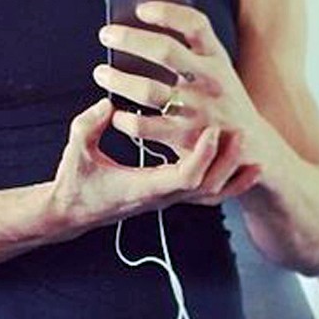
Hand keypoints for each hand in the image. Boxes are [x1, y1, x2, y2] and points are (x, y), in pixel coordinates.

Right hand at [48, 98, 237, 232]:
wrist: (71, 213)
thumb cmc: (74, 182)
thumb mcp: (76, 150)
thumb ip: (89, 126)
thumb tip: (107, 105)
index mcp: (143, 188)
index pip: (184, 178)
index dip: (202, 156)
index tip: (212, 131)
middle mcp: (161, 197)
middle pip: (208, 187)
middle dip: (227, 160)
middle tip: (240, 131)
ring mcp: (168, 199)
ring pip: (212, 193)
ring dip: (233, 170)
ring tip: (247, 144)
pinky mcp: (170, 195)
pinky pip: (206, 194)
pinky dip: (228, 182)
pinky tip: (243, 166)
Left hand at [93, 1, 267, 205]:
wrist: (252, 149)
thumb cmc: (222, 102)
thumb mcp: (219, 72)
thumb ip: (191, 54)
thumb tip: (142, 30)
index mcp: (219, 59)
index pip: (196, 24)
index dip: (168, 12)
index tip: (141, 8)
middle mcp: (212, 82)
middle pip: (166, 51)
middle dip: (131, 39)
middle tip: (106, 33)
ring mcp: (200, 111)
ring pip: (149, 90)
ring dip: (118, 80)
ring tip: (102, 73)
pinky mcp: (188, 139)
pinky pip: (146, 127)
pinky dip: (126, 120)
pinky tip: (117, 115)